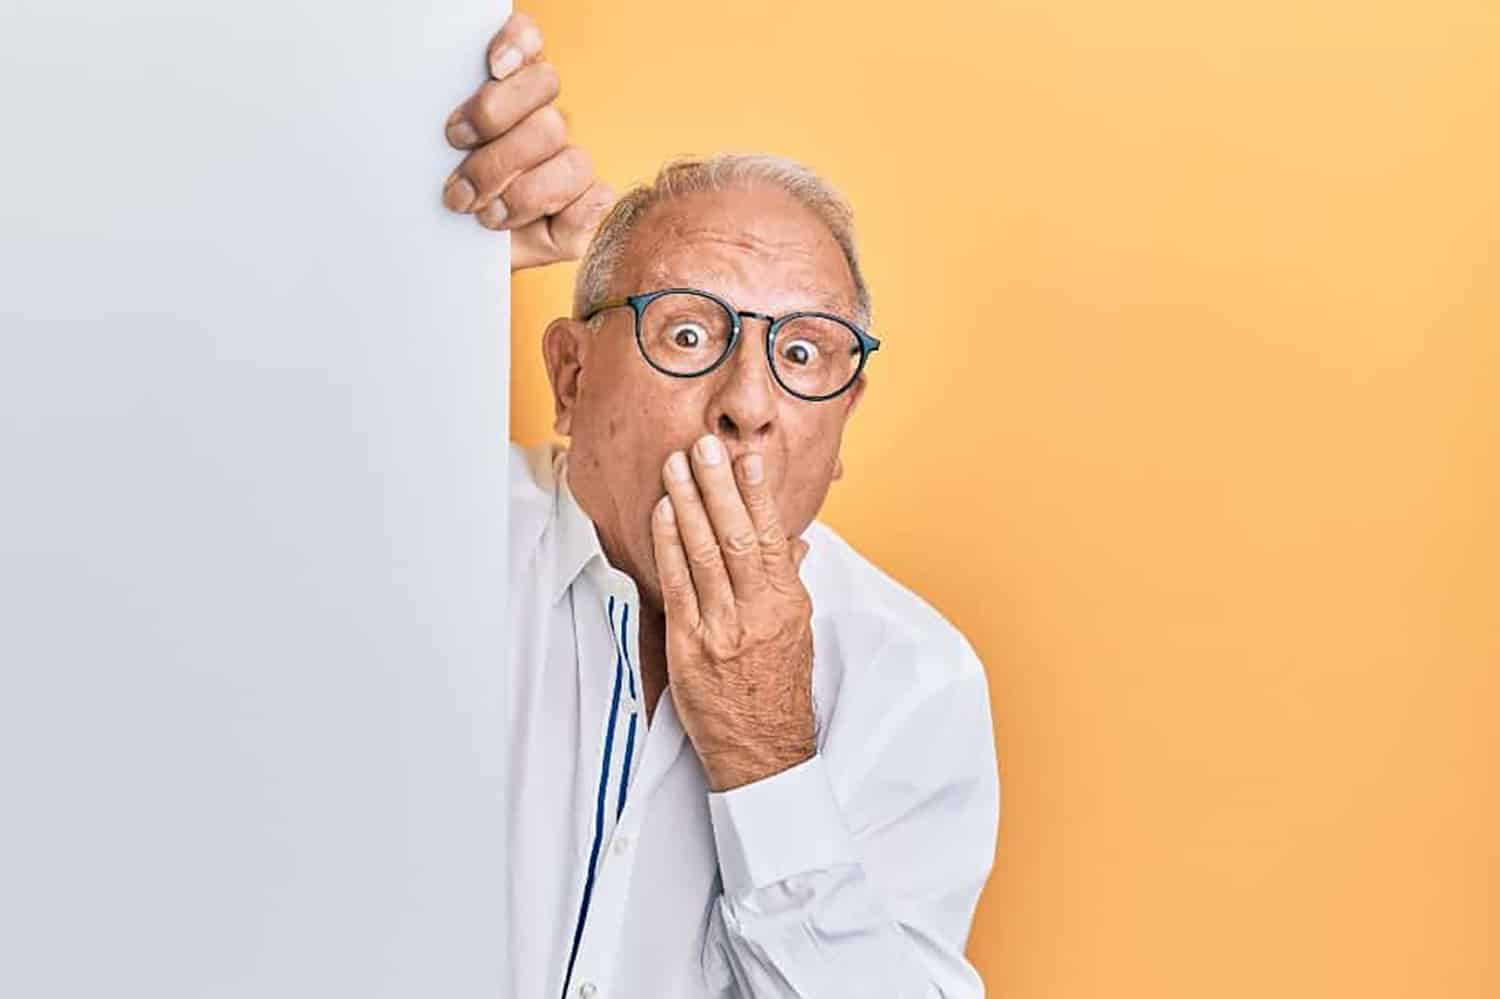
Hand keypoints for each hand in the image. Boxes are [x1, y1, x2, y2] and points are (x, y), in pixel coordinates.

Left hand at [441, 10, 614, 269]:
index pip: (528, 42)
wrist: (449, 259)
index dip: (518, 45)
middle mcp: (540, 118)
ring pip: (568, 154)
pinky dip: (571, 211)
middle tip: (459, 185)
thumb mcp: (418, 171)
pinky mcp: (584, 208)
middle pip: (547, 99)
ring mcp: (567, 162)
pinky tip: (537, 223)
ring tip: (482, 214)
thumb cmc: (437, 210)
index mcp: (504, 92)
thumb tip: (446, 127)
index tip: (492, 68)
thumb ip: (427, 141)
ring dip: (521, 191)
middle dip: (497, 145)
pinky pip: (597, 197)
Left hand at [651, 434, 815, 791]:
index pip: (773, 537)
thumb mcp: (798, 633)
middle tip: (703, 446)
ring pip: (705, 553)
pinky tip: (662, 513)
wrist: (762, 751)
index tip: (747, 459)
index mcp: (788, 604)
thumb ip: (791, 582)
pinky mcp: (690, 645)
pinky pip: (678, 585)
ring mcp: (722, 628)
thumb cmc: (779, 690)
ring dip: (688, 504)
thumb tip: (795, 543)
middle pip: (737, 536)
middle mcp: (758, 612)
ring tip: (676, 466)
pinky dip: (668, 544)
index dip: (758, 495)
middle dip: (718, 487)